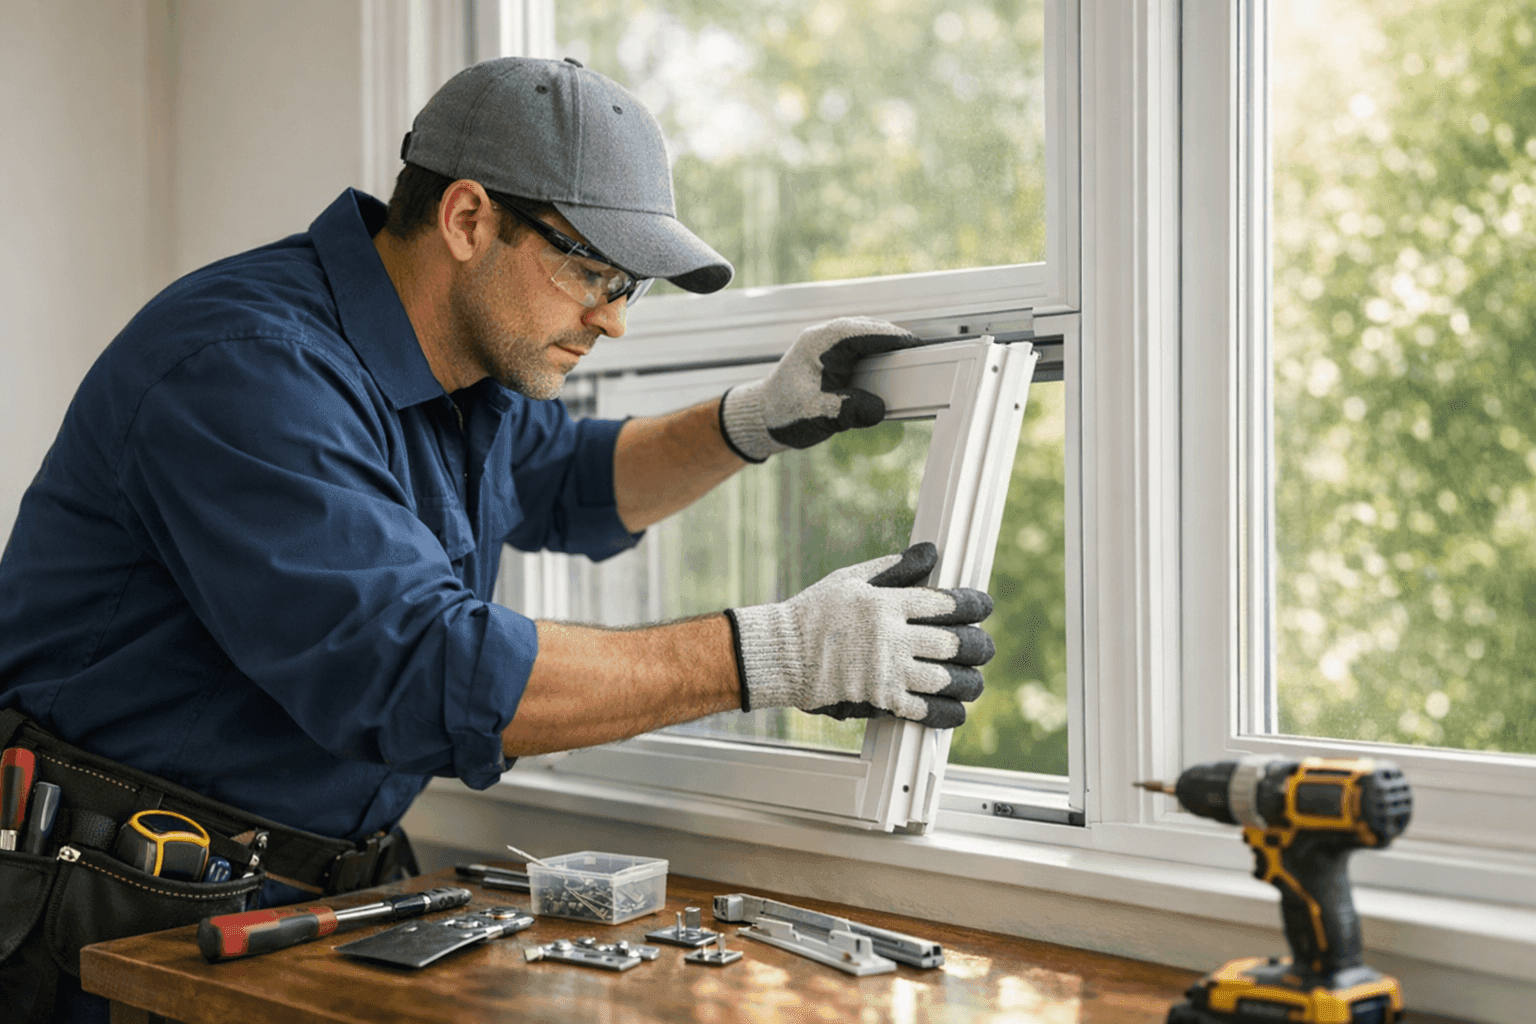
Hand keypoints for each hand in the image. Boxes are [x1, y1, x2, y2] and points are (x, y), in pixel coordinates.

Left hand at [719, 316, 919, 462]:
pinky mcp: (835, 361)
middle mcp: (826, 339)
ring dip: (887, 350)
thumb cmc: (782, 413)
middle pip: (871, 331)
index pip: (864, 331)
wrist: (763, 419)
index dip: (892, 337)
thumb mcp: (815, 414)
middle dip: (895, 342)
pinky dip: (879, 360)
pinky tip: (892, 373)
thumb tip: (877, 408)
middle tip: (922, 356)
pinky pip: (863, 353)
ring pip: (868, 340)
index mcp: (820, 343)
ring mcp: (830, 348)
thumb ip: (847, 410)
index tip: (916, 345)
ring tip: (911, 364)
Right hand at [725, 542, 993, 728]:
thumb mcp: (850, 579)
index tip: (984, 607)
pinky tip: (956, 711)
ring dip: (969, 682)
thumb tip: (930, 552)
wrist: (782, 654)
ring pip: (945, 679)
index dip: (973, 605)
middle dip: (978, 646)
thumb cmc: (814, 613)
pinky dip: (945, 712)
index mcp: (886, 603)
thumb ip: (894, 568)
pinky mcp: (879, 698)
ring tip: (976, 682)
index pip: (944, 603)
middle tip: (985, 648)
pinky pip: (923, 709)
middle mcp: (891, 637)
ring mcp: (886, 670)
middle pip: (953, 643)